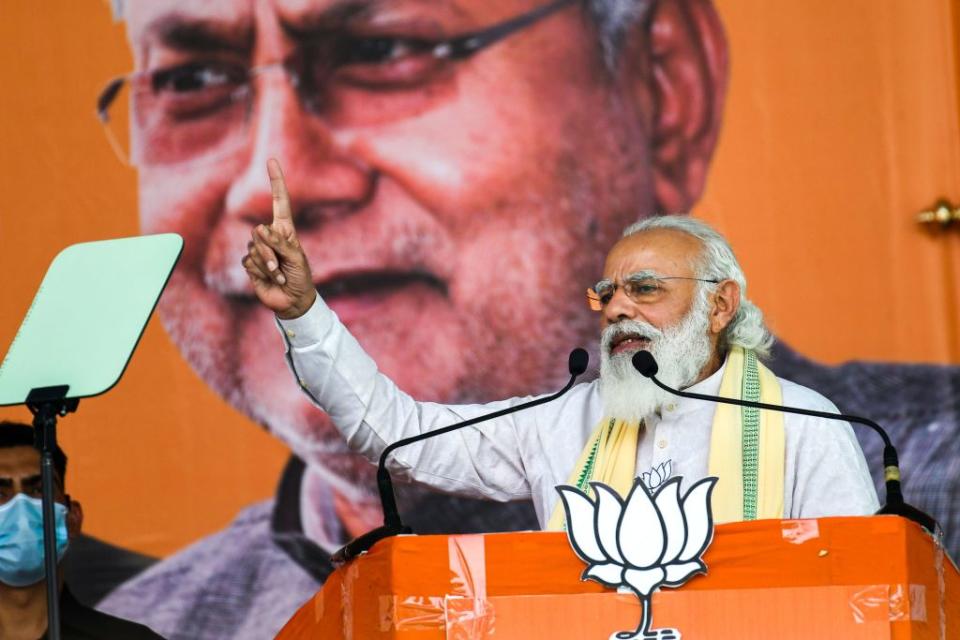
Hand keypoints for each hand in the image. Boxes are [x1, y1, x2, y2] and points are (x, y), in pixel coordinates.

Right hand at [242, 159, 316, 318]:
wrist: (293, 301)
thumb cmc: (301, 278)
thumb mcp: (297, 259)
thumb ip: (280, 243)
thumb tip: (261, 229)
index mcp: (285, 230)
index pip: (279, 201)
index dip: (275, 181)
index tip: (272, 160)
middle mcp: (270, 237)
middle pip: (259, 232)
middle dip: (271, 251)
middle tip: (283, 266)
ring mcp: (258, 250)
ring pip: (254, 248)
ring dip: (268, 265)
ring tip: (280, 275)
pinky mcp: (250, 264)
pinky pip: (249, 262)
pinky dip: (262, 273)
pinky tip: (271, 280)